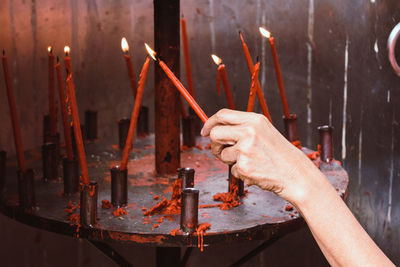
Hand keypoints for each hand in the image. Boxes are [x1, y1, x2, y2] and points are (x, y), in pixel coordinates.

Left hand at [201, 109, 323, 204]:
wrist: (296, 174)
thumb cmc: (280, 154)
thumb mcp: (264, 132)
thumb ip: (242, 128)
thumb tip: (216, 131)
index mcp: (254, 120)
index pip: (223, 114)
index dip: (210, 122)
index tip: (205, 131)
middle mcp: (249, 131)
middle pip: (215, 133)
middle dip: (214, 144)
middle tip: (221, 151)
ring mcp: (245, 149)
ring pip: (222, 154)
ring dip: (230, 161)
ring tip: (250, 162)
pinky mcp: (244, 166)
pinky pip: (232, 170)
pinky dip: (240, 173)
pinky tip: (256, 171)